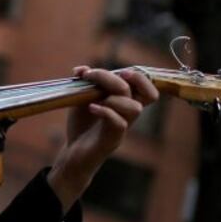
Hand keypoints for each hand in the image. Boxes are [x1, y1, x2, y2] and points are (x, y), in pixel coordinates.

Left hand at [46, 67, 159, 210]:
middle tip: (96, 76)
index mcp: (126, 102)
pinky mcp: (112, 140)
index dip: (139, 76)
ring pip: (135, 109)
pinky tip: (91, 108)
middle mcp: (128, 114)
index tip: (118, 71)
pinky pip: (119, 124)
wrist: (73, 152)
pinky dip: (105, 112)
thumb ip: (84, 83)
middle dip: (119, 79)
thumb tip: (80, 69)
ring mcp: (122, 128)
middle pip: (143, 93)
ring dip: (114, 98)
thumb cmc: (82, 125)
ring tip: (94, 99)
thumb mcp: (81, 99)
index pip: (147, 87)